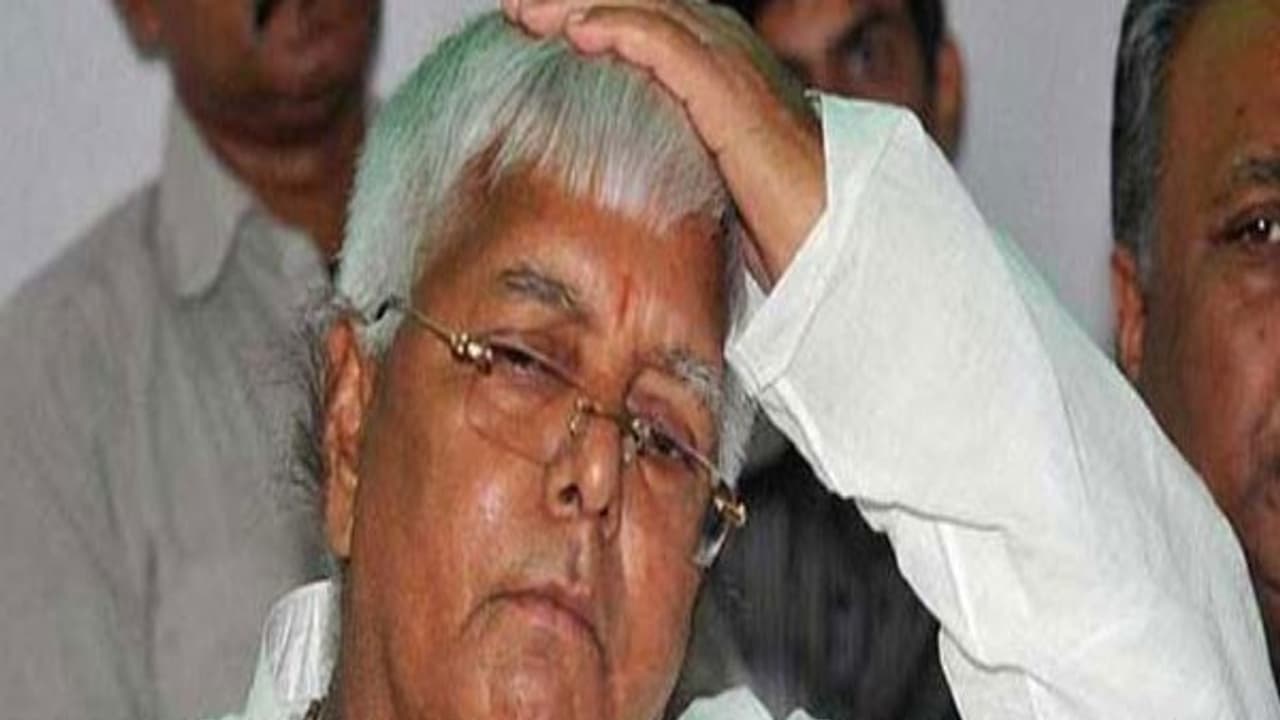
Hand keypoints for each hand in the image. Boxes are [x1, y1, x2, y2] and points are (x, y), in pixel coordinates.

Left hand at [502, 0, 825, 287]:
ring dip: (583, 6)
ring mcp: (737, 76)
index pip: (648, 24)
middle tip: (515, 10)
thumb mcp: (711, 183)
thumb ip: (673, 157)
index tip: (531, 26)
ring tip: (526, 14)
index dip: (591, 16)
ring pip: (652, 13)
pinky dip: (623, 32)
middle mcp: (732, 62)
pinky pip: (672, 47)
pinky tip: (579, 34)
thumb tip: (620, 175)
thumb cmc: (785, 232)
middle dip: (576, 0)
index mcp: (722, 76)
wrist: (840, 255)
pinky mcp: (736, 102)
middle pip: (645, 6)